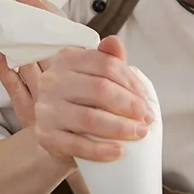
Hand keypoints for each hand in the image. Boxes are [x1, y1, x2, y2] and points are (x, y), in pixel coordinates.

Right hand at [0, 0, 153, 162]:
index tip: (146, 100)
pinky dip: (101, 150)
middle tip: (147, 119)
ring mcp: (46, 109)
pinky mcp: (45, 136)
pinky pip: (77, 144)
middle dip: (130, 105)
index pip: (106, 65)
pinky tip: (119, 151)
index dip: (132, 83)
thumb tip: (114, 42)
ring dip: (120, 127)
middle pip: (100, 89)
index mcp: (66, 60)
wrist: (59, 134)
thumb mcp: (95, 77)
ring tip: (139, 133)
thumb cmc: (82, 101)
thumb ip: (108, 60)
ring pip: (89, 118)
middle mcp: (52, 81)